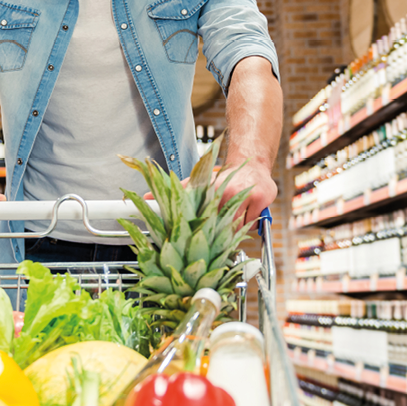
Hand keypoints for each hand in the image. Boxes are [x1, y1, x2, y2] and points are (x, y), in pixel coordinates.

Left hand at [150, 161, 276, 227]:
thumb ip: (175, 192)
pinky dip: (249, 223)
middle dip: (218, 233)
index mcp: (210, 189)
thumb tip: (145, 197)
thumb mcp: (199, 182)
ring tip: (233, 217)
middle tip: (218, 230)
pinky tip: (247, 212)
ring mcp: (245, 196)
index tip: (195, 241)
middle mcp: (227, 192)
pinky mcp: (260, 200)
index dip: (199, 232)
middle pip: (221, 228)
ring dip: (235, 228)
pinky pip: (252, 224)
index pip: (201, 217)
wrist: (252, 164)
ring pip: (237, 228)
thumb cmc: (223, 177)